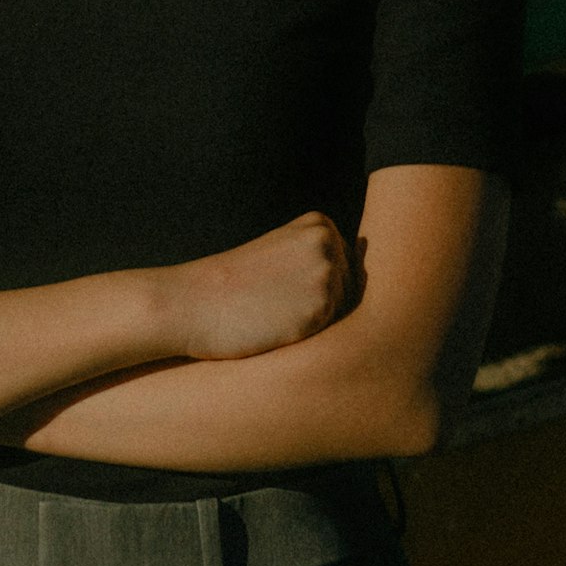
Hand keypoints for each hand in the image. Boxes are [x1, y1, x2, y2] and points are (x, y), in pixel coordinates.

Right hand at [156, 212, 350, 360]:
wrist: (193, 303)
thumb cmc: (234, 286)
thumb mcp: (280, 253)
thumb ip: (321, 257)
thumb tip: (371, 278)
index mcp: (319, 224)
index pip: (346, 272)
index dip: (312, 290)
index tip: (276, 286)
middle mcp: (330, 244)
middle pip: (351, 295)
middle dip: (319, 309)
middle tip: (272, 304)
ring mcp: (328, 274)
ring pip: (346, 318)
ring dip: (317, 328)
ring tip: (273, 315)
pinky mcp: (322, 309)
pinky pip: (335, 337)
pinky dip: (311, 341)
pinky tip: (277, 330)